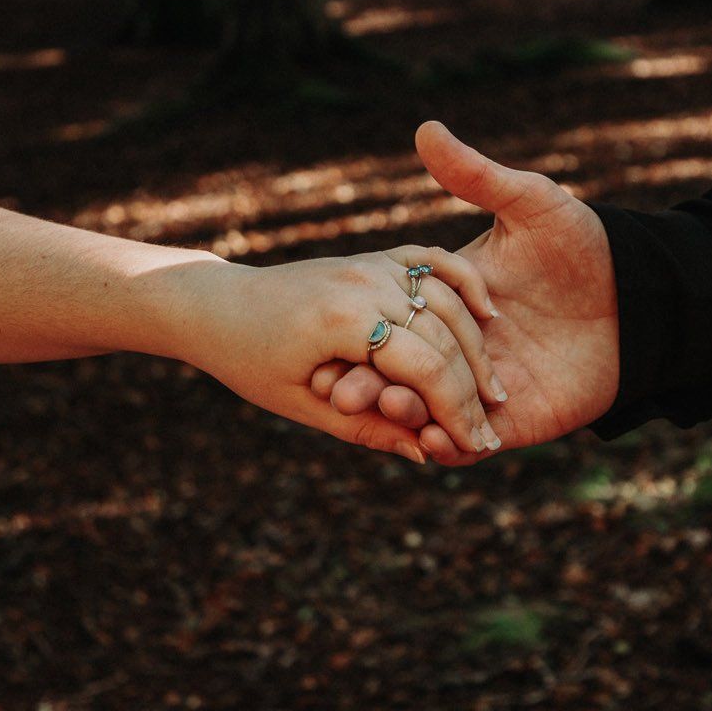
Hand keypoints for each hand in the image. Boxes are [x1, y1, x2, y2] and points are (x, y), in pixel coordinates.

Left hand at [178, 241, 507, 463]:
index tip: (477, 446)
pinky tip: (488, 314)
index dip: (456, 413)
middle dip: (472, 390)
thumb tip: (426, 454)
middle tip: (491, 431)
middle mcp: (363, 282)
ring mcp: (370, 262)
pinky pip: (432, 261)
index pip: (425, 369)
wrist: (217, 306)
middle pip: (445, 337)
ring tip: (494, 391)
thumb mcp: (303, 407)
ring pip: (447, 301)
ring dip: (477, 347)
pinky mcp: (372, 256)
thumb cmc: (249, 362)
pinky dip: (464, 282)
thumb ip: (367, 428)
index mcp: (342, 321)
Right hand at [310, 124, 619, 462]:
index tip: (328, 345)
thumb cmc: (585, 246)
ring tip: (391, 409)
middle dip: (365, 386)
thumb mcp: (530, 204)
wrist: (642, 300)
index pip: (388, 322)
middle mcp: (456, 347)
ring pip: (425, 414)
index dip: (359, 336)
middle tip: (344, 390)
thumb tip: (426, 128)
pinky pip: (469, 445)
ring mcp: (482, 387)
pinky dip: (447, 448)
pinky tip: (436, 441)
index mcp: (446, 300)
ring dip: (400, 417)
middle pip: (395, 374)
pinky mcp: (513, 421)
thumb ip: (477, 176)